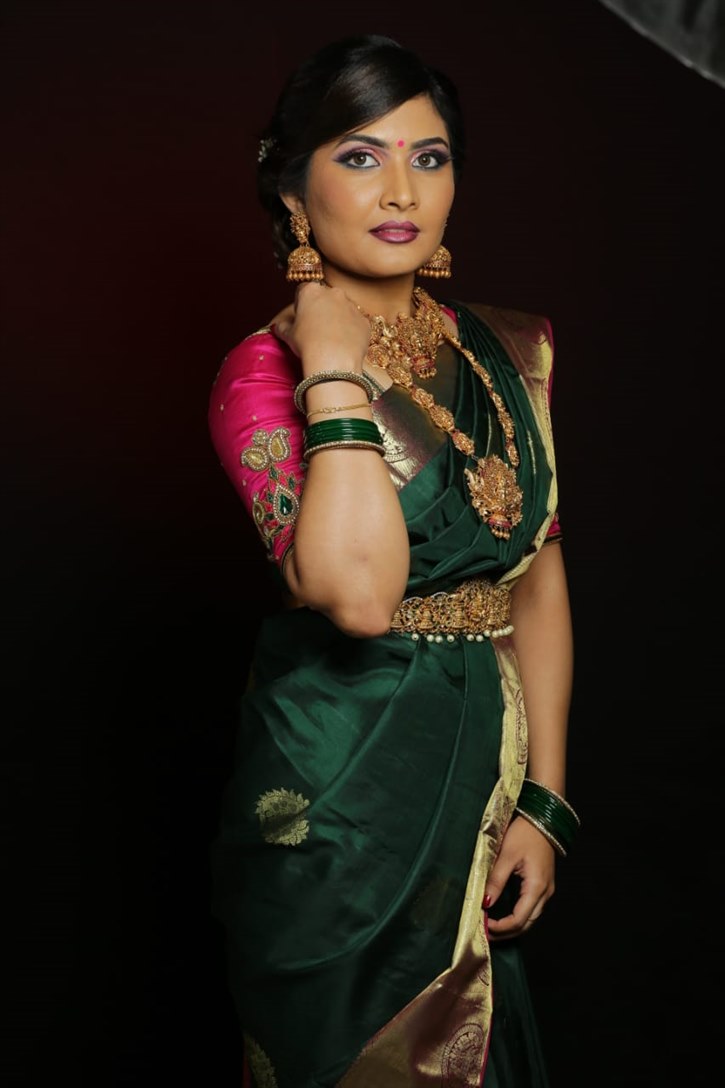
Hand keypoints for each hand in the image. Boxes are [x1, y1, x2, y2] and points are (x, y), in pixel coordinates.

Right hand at [271, 283, 370, 374]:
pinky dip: (351, 331)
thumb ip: (283, 326)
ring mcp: (352, 306)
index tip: (301, 317)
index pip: (303, 290)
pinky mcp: (364, 321)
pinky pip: (356, 323)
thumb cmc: (307, 344)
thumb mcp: (288, 335)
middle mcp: (333, 293)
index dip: (301, 304)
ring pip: (343, 309)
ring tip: (331, 340)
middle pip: (325, 297)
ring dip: (338, 319)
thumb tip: (280, 327)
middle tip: (316, 329)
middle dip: (321, 309)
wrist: (334, 360)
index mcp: (311, 291)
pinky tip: (344, 345)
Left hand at [483, 815, 555, 940]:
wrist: (542, 819)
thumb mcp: (506, 855)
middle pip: (526, 924)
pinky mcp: (543, 885)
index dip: (501, 928)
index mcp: (537, 886)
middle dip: (506, 932)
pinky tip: (503, 915)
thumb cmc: (525, 833)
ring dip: (512, 926)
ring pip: (530, 918)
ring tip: (491, 927)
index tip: (483, 926)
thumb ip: (496, 880)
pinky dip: (518, 916)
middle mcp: (545, 892)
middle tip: (485, 933)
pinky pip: (531, 908)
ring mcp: (547, 890)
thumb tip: (485, 902)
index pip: (519, 920)